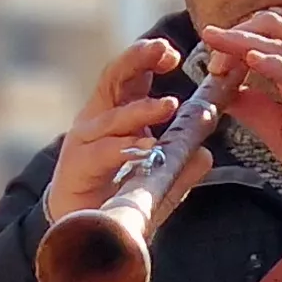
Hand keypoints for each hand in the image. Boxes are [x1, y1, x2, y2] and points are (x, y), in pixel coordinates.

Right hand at [45, 37, 214, 228]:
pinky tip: (146, 147)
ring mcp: (84, 141)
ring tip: (169, 105)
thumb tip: (204, 154)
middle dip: (138, 60)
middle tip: (165, 52)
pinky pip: (103, 151)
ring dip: (141, 109)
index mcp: (115, 113)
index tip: (173, 54)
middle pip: (115, 77)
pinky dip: (125, 147)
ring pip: (112, 115)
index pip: (131, 75)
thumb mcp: (154, 181)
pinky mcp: (78, 165)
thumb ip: (179, 168)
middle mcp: (97, 119)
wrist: (77, 229)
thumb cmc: (113, 198)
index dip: (149, 57)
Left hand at [197, 10, 281, 195]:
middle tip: (210, 58)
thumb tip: (222, 93)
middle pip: (267, 26)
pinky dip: (274, 62)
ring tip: (218, 49)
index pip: (258, 41)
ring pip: (279, 40)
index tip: (207, 68)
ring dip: (245, 43)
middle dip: (234, 37)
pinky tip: (252, 61)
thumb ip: (254, 109)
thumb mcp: (278, 132)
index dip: (229, 48)